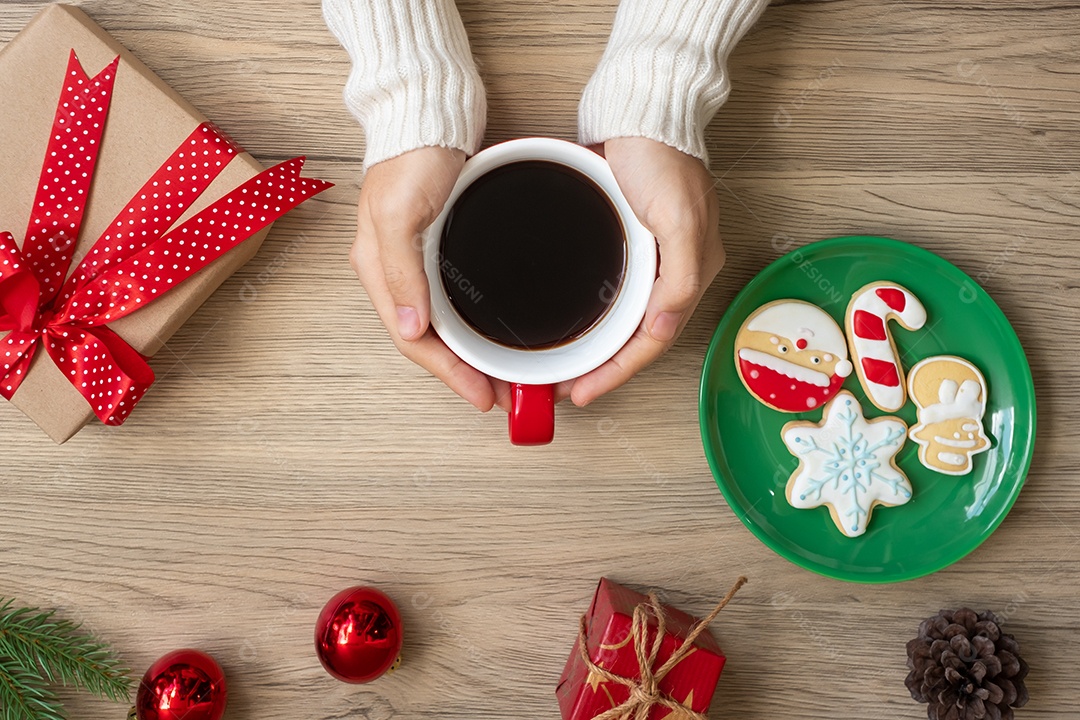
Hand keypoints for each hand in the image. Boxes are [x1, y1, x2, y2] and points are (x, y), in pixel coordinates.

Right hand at [351, 147, 506, 411]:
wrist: (430, 108)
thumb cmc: (413, 152)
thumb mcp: (401, 212)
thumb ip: (402, 271)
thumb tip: (411, 328)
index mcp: (379, 269)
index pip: (413, 340)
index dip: (448, 373)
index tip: (483, 396)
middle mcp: (396, 271)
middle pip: (428, 340)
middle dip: (462, 372)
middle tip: (502, 395)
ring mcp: (417, 260)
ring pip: (442, 324)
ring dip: (468, 353)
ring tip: (502, 374)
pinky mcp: (438, 246)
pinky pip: (454, 299)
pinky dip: (472, 324)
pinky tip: (490, 332)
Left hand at [566, 137, 724, 406]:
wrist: (639, 106)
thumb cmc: (661, 154)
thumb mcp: (679, 217)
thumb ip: (679, 279)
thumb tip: (663, 330)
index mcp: (689, 271)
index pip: (653, 340)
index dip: (617, 373)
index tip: (582, 393)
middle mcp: (670, 270)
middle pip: (636, 336)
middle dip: (604, 368)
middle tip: (567, 389)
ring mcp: (647, 256)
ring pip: (622, 318)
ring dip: (597, 347)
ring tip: (566, 366)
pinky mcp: (623, 239)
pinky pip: (610, 290)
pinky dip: (592, 314)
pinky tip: (570, 321)